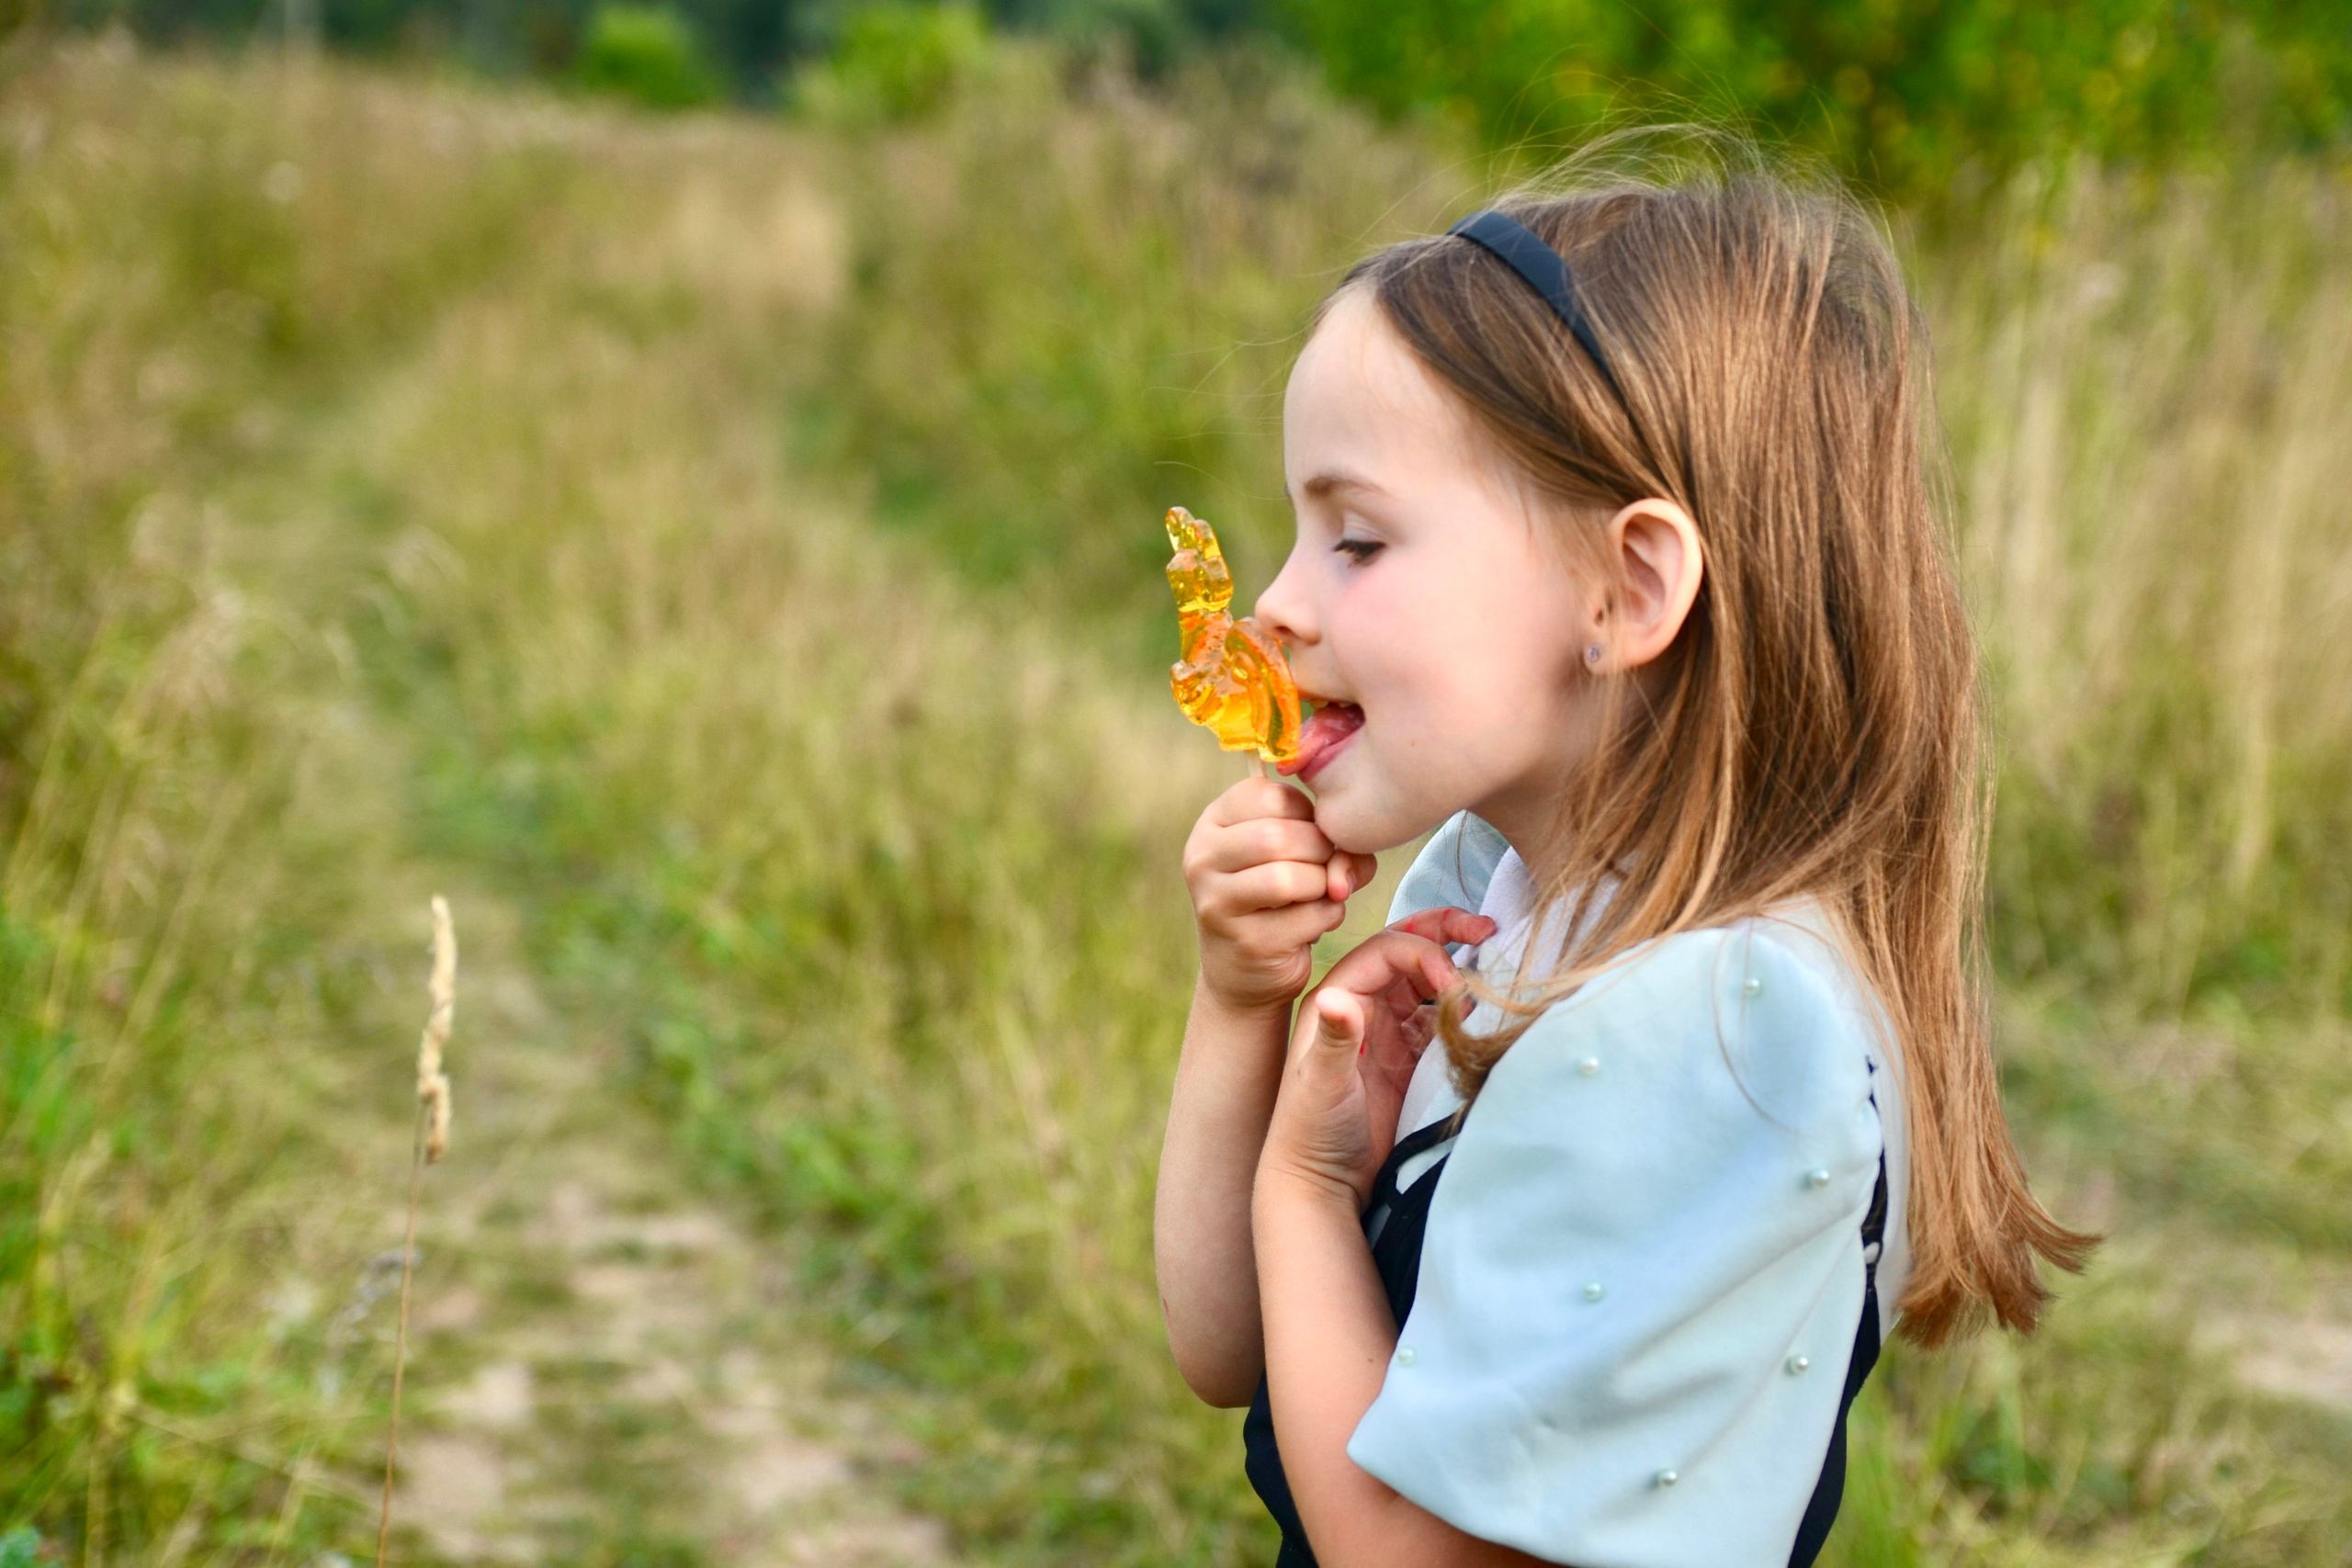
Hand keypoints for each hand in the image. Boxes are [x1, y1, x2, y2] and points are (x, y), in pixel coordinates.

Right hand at [1184, 777, 1377, 1013]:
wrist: (1246, 971)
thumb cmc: (1278, 898)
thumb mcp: (1296, 853)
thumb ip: (1329, 838)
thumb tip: (1347, 861)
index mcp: (1212, 823)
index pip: (1268, 795)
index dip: (1306, 813)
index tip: (1310, 836)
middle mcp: (1202, 858)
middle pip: (1279, 836)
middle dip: (1321, 851)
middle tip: (1326, 870)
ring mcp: (1217, 902)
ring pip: (1289, 877)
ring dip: (1323, 885)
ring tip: (1321, 895)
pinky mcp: (1245, 942)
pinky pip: (1308, 916)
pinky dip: (1328, 917)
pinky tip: (1316, 924)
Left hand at [1260, 911, 1494, 1205]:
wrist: (1321, 1178)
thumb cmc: (1311, 1129)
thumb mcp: (1322, 1084)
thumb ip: (1335, 1041)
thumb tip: (1337, 998)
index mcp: (1338, 997)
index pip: (1387, 951)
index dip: (1425, 954)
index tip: (1454, 984)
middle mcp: (1363, 1004)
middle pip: (1408, 951)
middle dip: (1445, 933)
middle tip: (1487, 928)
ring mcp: (1388, 1029)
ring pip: (1427, 982)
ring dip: (1457, 970)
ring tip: (1492, 967)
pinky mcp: (1408, 1057)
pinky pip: (1439, 1019)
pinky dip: (1461, 1011)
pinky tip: (1480, 1014)